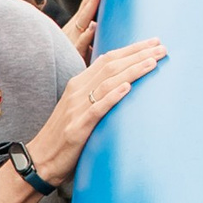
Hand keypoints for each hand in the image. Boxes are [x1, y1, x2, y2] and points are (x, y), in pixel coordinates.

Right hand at [31, 37, 165, 182]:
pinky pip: (97, 109)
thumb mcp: (78, 108)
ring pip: (107, 83)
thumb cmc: (63, 136)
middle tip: (162, 46)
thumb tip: (121, 86)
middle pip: (111, 65)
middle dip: (138, 54)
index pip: (107, 59)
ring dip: (133, 70)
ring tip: (153, 62)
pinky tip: (128, 88)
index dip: (131, 49)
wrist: (40, 160)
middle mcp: (77, 91)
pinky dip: (113, 96)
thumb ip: (95, 95)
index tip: (153, 42)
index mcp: (78, 84)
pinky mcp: (77, 128)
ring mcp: (76, 109)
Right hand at [64, 0, 107, 60]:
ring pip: (83, 19)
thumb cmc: (70, 65)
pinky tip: (92, 26)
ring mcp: (72, 40)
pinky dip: (86, 35)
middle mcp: (74, 29)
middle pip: (87, 4)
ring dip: (91, 3)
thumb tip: (96, 24)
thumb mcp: (81, 47)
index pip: (89, 1)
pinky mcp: (72, 54)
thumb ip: (88, 37)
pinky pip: (79, 44)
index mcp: (78, 26)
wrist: (51, 82)